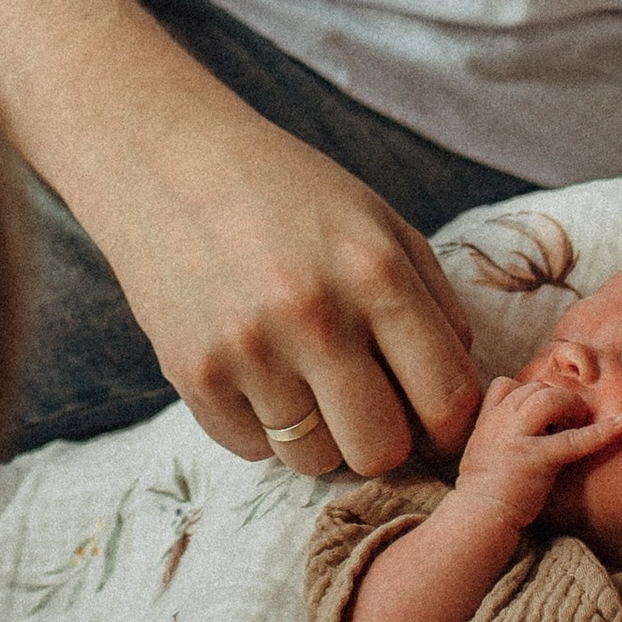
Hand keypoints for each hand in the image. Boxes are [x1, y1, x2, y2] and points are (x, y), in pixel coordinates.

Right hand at [77, 82, 483, 477]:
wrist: (163, 160)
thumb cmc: (285, 190)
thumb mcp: (378, 221)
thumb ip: (433, 303)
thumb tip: (457, 396)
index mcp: (378, 273)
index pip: (447, 400)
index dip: (451, 425)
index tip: (434, 420)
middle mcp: (316, 318)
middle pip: (381, 450)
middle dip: (382, 437)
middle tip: (364, 405)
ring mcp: (248, 351)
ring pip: (314, 460)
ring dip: (318, 434)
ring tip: (302, 380)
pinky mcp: (192, 374)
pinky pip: (252, 449)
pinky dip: (261, 426)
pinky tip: (254, 372)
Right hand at [455, 372, 621, 532]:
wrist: (478, 517)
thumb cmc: (482, 492)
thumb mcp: (479, 451)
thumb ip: (495, 432)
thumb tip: (517, 427)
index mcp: (487, 421)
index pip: (506, 384)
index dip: (528, 392)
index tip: (541, 412)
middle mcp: (500, 423)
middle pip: (534, 387)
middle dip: (556, 397)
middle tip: (568, 420)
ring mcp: (518, 439)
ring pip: (550, 399)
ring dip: (571, 405)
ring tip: (578, 423)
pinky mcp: (537, 459)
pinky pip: (573, 439)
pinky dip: (601, 431)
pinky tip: (621, 423)